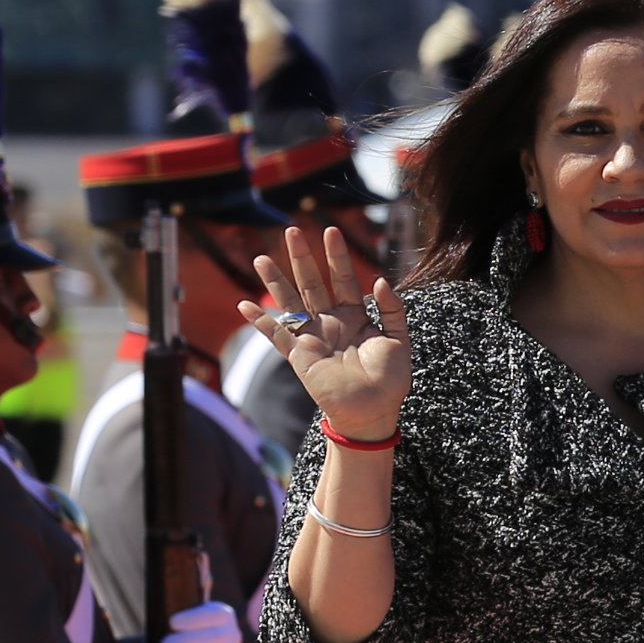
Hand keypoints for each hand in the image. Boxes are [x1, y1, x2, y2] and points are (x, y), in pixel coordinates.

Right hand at [244, 220, 410, 444]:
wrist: (374, 412)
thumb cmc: (390, 379)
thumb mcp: (398, 340)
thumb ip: (392, 310)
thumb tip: (378, 280)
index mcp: (355, 316)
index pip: (344, 279)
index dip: (337, 257)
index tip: (331, 231)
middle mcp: (331, 322)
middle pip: (312, 284)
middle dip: (302, 258)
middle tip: (292, 230)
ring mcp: (313, 337)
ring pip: (290, 303)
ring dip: (276, 281)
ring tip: (261, 258)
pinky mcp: (300, 356)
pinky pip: (276, 335)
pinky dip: (260, 322)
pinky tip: (244, 304)